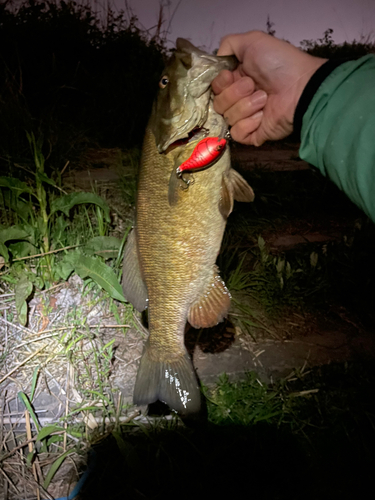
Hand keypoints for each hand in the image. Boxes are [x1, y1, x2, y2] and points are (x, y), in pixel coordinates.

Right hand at [212, 31, 326, 145]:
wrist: (300, 88)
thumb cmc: (279, 64)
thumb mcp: (252, 41)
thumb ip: (229, 45)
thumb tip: (219, 63)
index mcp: (237, 79)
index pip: (214, 87)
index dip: (221, 82)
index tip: (232, 75)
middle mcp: (239, 99)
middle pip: (218, 102)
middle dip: (235, 93)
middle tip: (254, 85)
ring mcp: (246, 118)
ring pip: (227, 117)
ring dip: (246, 106)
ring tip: (264, 99)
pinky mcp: (252, 135)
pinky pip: (236, 133)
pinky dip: (248, 124)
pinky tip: (262, 116)